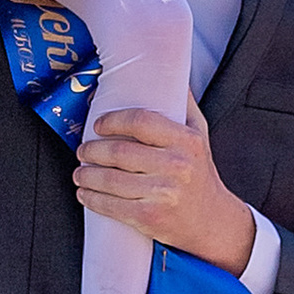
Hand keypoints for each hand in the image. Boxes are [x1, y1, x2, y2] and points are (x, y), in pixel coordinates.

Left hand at [72, 97, 257, 273]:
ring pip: (110, 180)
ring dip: (87, 175)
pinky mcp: (151, 217)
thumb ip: (183, 104)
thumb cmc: (200, 175)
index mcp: (187, 142)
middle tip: (83, 150)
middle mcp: (177, 166)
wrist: (213, 222)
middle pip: (120, 152)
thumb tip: (168, 72)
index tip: (99, 125)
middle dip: (92, 150)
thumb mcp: (200, 136)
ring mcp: (163, 193)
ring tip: (80, 172)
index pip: (141, 121)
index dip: (113, 121)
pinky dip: (92, 199)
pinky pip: (112, 206)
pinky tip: (85, 194)